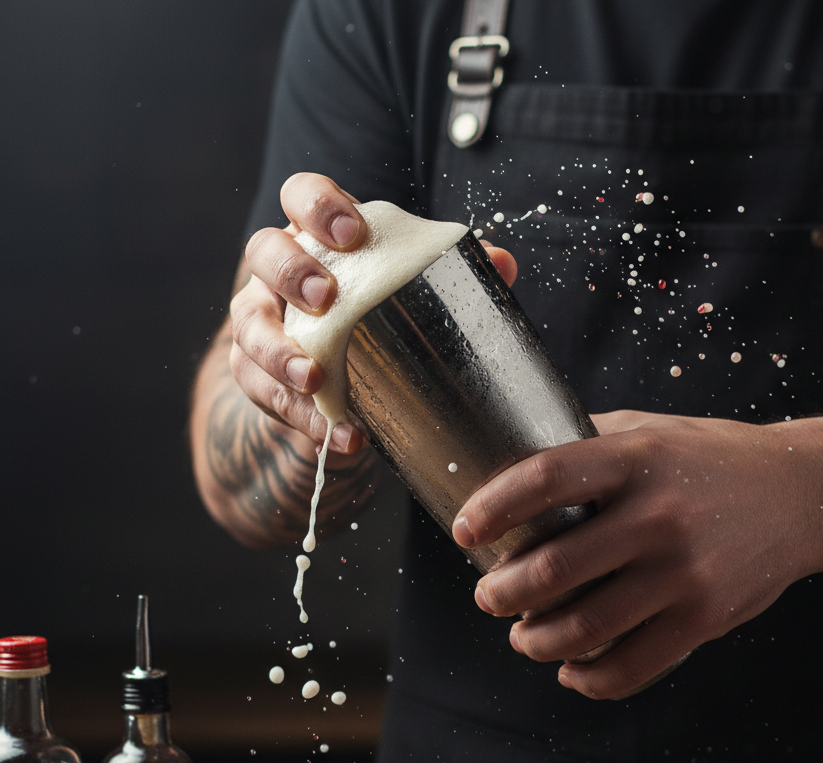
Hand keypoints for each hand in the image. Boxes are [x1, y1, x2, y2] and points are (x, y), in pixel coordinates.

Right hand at [231, 173, 515, 453]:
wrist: (337, 382)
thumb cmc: (377, 318)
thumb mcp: (410, 292)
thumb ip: (451, 274)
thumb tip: (501, 262)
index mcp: (317, 236)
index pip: (302, 195)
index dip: (318, 205)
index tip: (352, 234)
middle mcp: (277, 272)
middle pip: (263, 251)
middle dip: (291, 272)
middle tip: (326, 297)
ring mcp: (260, 322)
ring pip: (250, 327)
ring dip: (280, 353)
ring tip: (315, 379)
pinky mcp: (254, 375)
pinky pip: (264, 393)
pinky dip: (303, 417)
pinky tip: (340, 434)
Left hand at [453, 410, 822, 698]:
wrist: (803, 494)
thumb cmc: (714, 459)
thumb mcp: (653, 431)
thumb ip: (590, 441)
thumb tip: (517, 457)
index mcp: (636, 460)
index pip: (545, 479)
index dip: (493, 508)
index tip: (464, 532)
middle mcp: (658, 515)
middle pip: (553, 569)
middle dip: (502, 593)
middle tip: (488, 596)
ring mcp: (684, 572)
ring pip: (583, 628)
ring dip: (535, 641)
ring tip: (522, 636)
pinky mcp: (704, 618)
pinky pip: (630, 666)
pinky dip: (588, 679)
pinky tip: (571, 671)